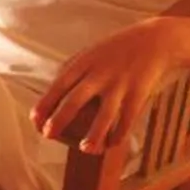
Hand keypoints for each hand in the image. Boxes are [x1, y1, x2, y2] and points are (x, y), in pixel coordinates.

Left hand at [31, 20, 180, 154]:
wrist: (155, 40)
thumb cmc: (116, 50)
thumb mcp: (90, 53)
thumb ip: (73, 71)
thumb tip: (52, 95)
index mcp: (84, 63)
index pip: (59, 85)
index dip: (45, 103)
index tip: (34, 119)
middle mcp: (99, 74)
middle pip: (75, 100)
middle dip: (60, 119)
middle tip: (48, 135)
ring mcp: (120, 84)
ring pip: (104, 114)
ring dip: (94, 134)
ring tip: (84, 149)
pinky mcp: (139, 93)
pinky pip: (127, 118)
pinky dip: (119, 134)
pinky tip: (111, 144)